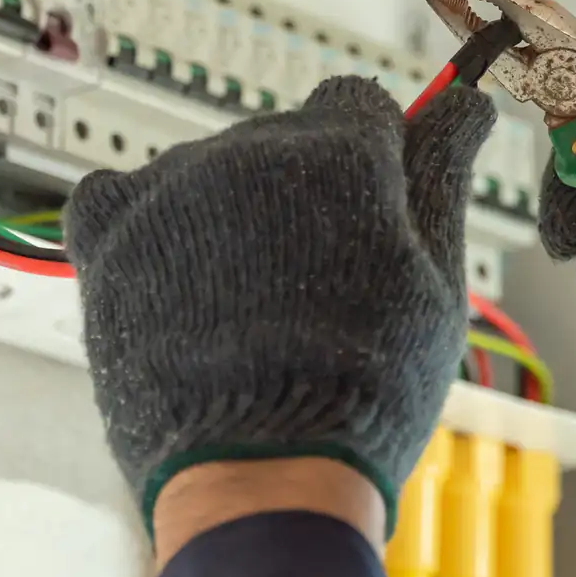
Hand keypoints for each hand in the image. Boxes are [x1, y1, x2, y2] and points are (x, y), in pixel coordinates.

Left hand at [65, 76, 495, 532]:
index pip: (357, 103)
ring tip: (246, 306)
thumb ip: (445, 174)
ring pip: (209, 170)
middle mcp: (252, 147)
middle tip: (317, 281)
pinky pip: (116, 193)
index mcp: (342, 147)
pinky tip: (171, 276)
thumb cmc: (368, 388)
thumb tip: (465, 106)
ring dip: (228, 215)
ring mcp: (175, 187)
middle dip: (303, 193)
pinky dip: (142, 224)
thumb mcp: (437, 279)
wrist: (263, 472)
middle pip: (282, 137)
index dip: (373, 154)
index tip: (372, 205)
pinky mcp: (111, 233)